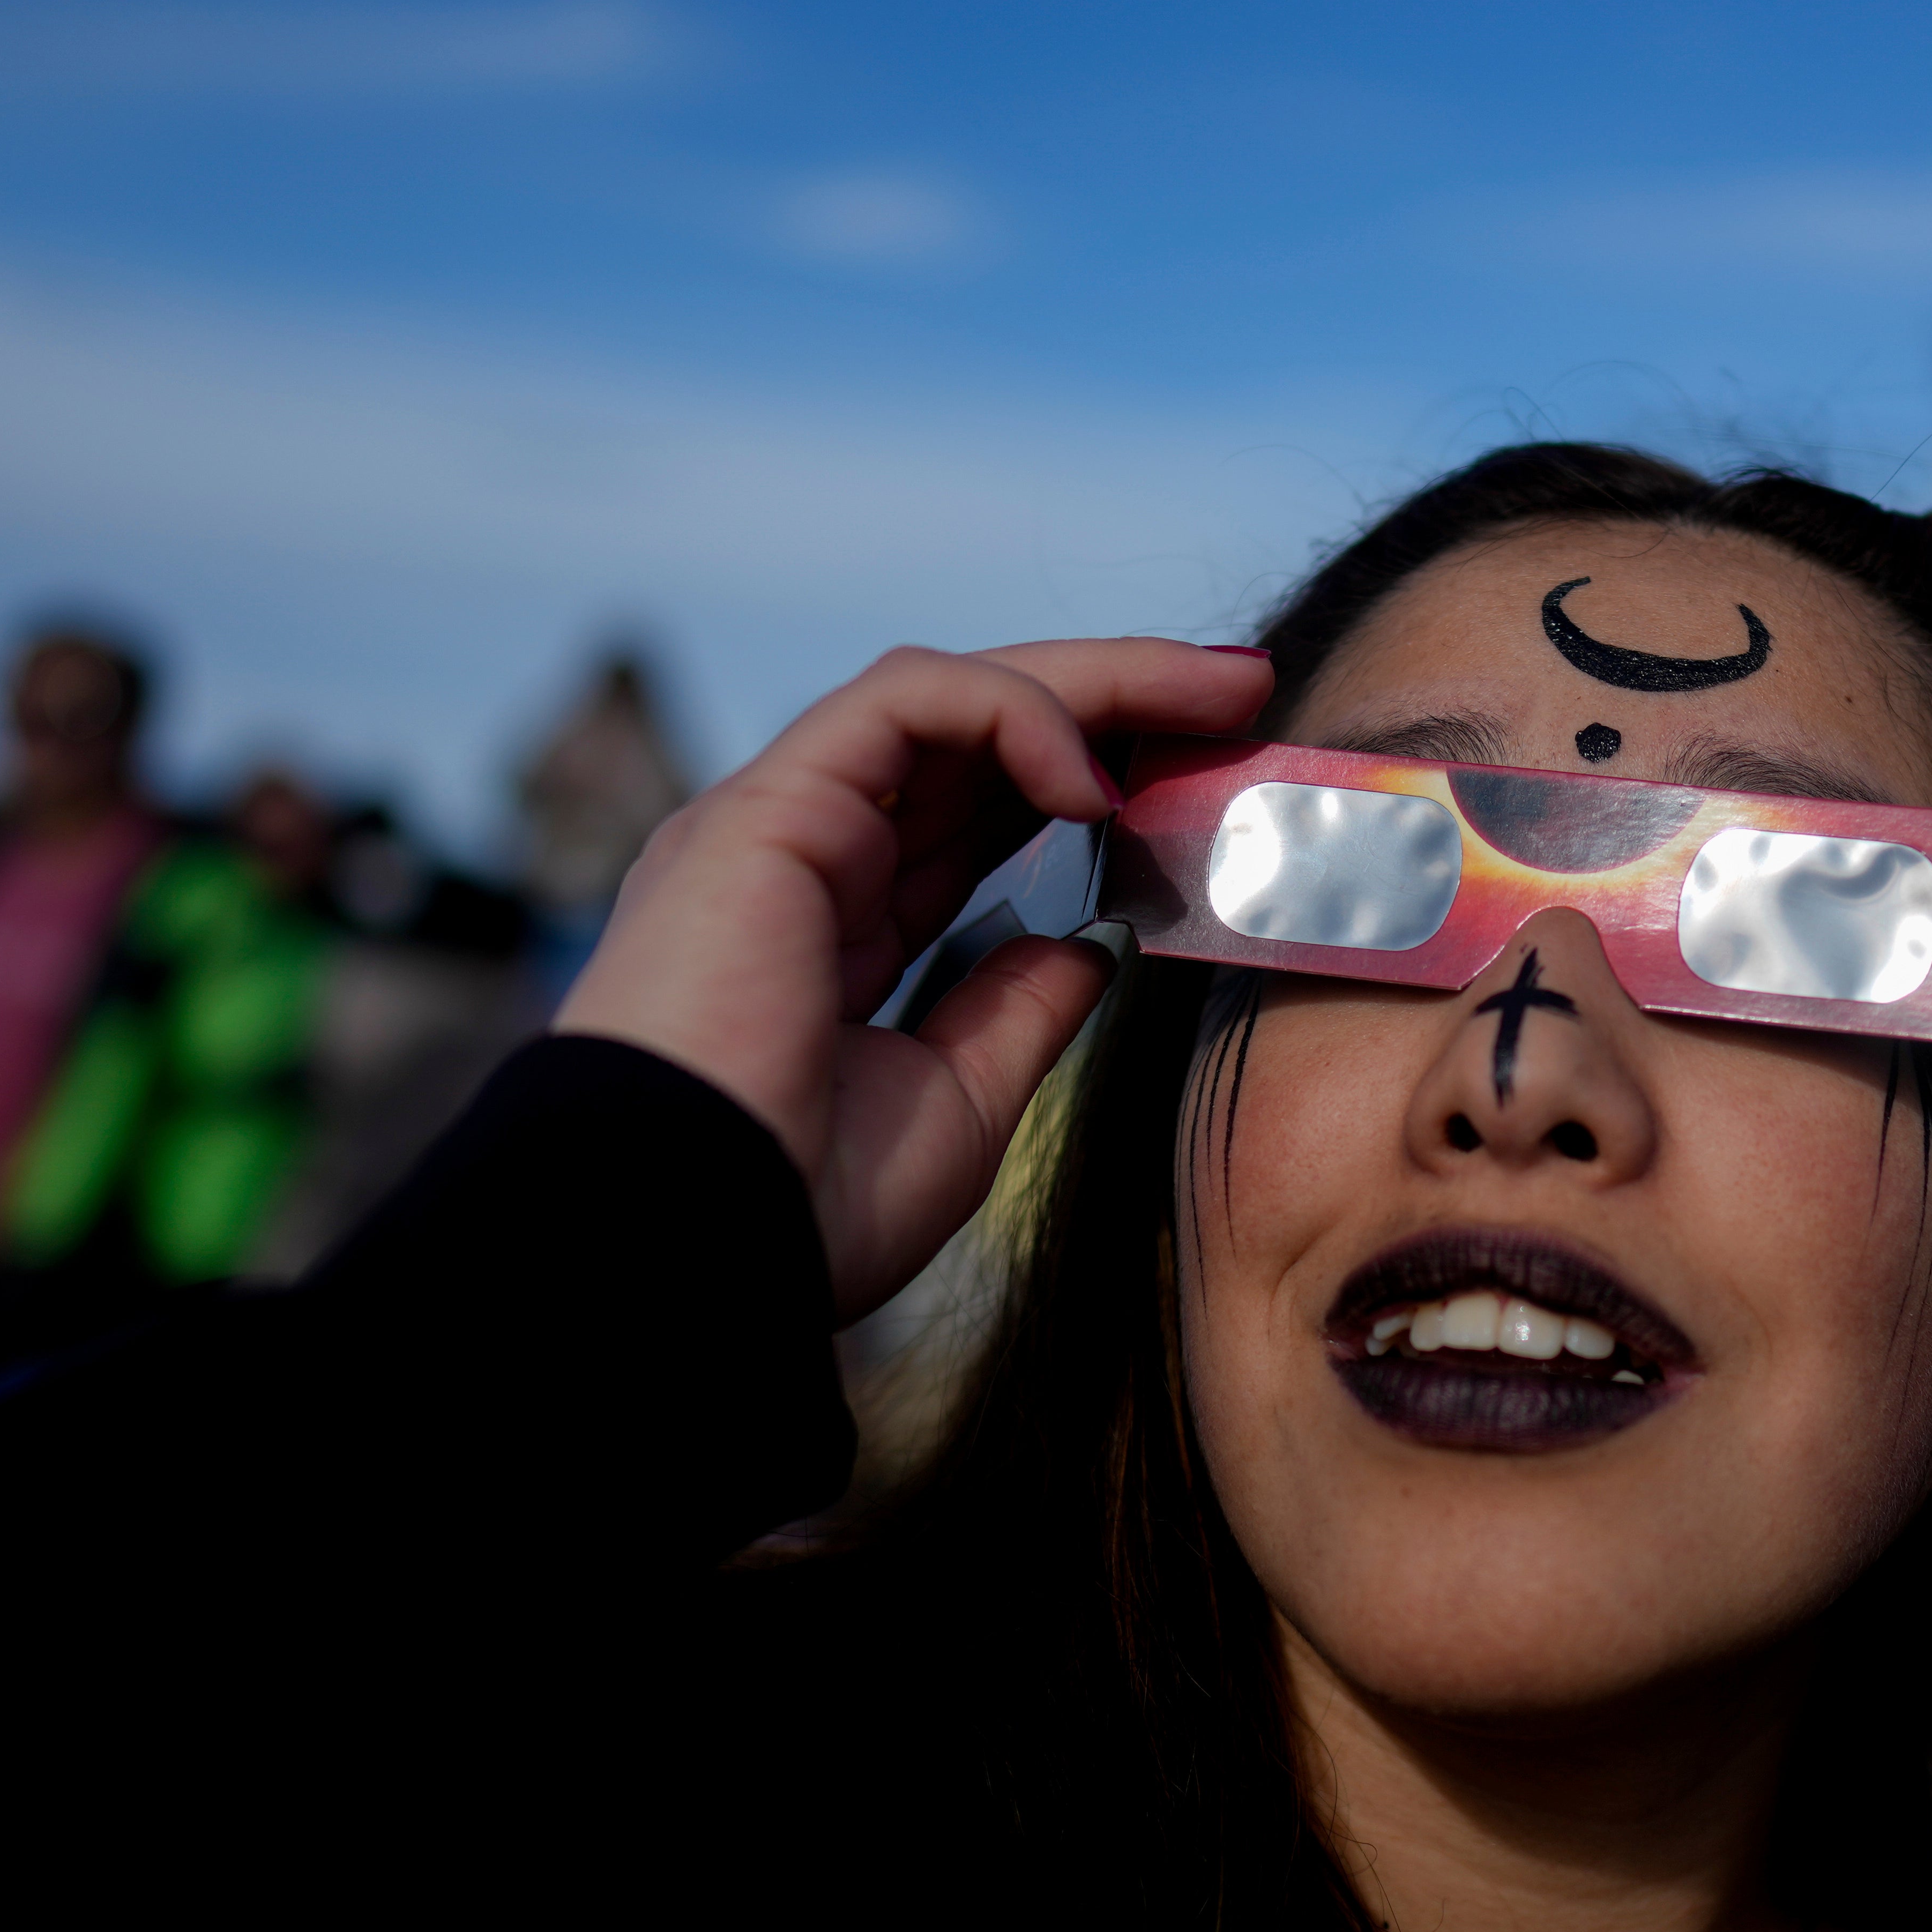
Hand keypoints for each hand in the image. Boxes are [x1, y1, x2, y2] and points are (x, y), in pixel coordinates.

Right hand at [555, 639, 1273, 1319]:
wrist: (689, 1251)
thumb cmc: (803, 1209)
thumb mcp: (957, 1102)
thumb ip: (1017, 1007)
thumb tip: (1094, 937)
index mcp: (835, 929)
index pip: (977, 812)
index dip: (1089, 775)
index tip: (1206, 770)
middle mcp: (802, 859)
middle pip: (977, 737)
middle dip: (1117, 698)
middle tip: (1242, 685)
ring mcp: (777, 824)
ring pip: (949, 696)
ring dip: (1093, 681)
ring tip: (1213, 692)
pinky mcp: (766, 807)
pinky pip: (905, 701)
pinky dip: (1013, 713)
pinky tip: (1092, 780)